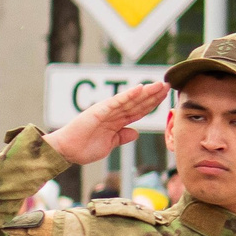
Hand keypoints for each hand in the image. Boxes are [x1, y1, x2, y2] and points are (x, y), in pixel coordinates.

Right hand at [42, 81, 168, 165]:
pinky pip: (116, 102)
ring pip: (130, 100)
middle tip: (167, 85)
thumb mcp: (110, 144)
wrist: (67, 151)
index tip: (165, 96)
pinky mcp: (99, 111)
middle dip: (153, 95)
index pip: (138, 110)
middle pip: (137, 102)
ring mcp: (107, 111)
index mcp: (117, 121)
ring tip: (159, 85)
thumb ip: (122, 137)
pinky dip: (128, 95)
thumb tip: (135, 132)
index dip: (152, 103)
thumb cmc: (84, 148)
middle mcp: (113, 113)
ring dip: (145, 92)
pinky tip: (140, 89)